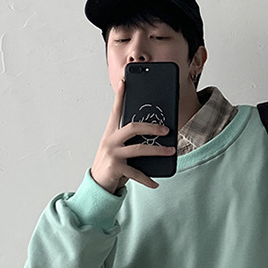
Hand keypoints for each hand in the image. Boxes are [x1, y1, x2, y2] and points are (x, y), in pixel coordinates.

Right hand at [90, 78, 173, 192]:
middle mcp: (110, 140)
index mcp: (110, 133)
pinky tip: (156, 183)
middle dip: (152, 127)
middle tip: (167, 129)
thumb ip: (130, 142)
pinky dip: (148, 180)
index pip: (115, 111)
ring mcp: (112, 154)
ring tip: (171, 151)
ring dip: (158, 150)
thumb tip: (154, 137)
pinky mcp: (115, 168)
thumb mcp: (119, 150)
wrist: (97, 185)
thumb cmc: (111, 165)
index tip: (124, 82)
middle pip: (133, 127)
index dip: (120, 96)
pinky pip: (137, 173)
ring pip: (140, 149)